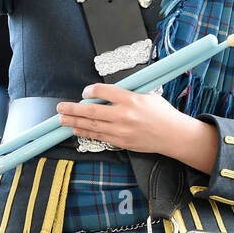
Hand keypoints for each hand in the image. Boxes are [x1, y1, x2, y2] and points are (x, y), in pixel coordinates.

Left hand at [56, 84, 217, 170]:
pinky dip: (85, 132)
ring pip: (91, 125)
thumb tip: (109, 92)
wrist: (172, 135)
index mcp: (131, 99)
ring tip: (62, 119)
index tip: (86, 92)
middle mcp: (123, 115)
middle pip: (91, 110)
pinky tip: (76, 129)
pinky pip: (98, 136)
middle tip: (61, 107)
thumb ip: (128, 94)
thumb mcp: (148, 95)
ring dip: (74, 122)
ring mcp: (121, 130)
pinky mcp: (121, 141)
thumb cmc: (162, 114)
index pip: (103, 91)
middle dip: (73, 109)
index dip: (90, 91)